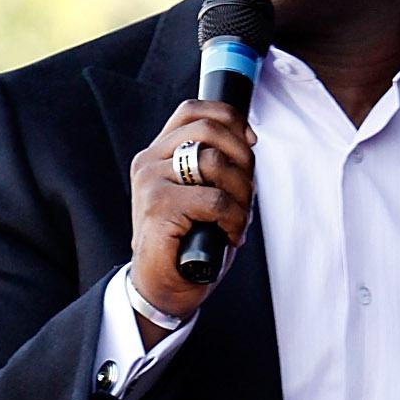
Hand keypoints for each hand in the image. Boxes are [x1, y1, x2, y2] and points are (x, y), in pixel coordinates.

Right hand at [127, 101, 256, 330]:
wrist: (163, 288)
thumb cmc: (190, 243)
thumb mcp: (203, 194)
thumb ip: (215, 165)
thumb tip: (248, 140)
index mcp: (158, 153)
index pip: (192, 111)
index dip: (229, 118)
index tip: (250, 142)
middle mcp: (149, 161)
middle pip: (209, 131)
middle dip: (243, 161)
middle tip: (248, 195)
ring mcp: (150, 183)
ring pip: (214, 161)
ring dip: (242, 192)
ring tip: (240, 219)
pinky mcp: (158, 207)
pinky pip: (214, 200)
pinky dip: (234, 218)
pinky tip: (231, 235)